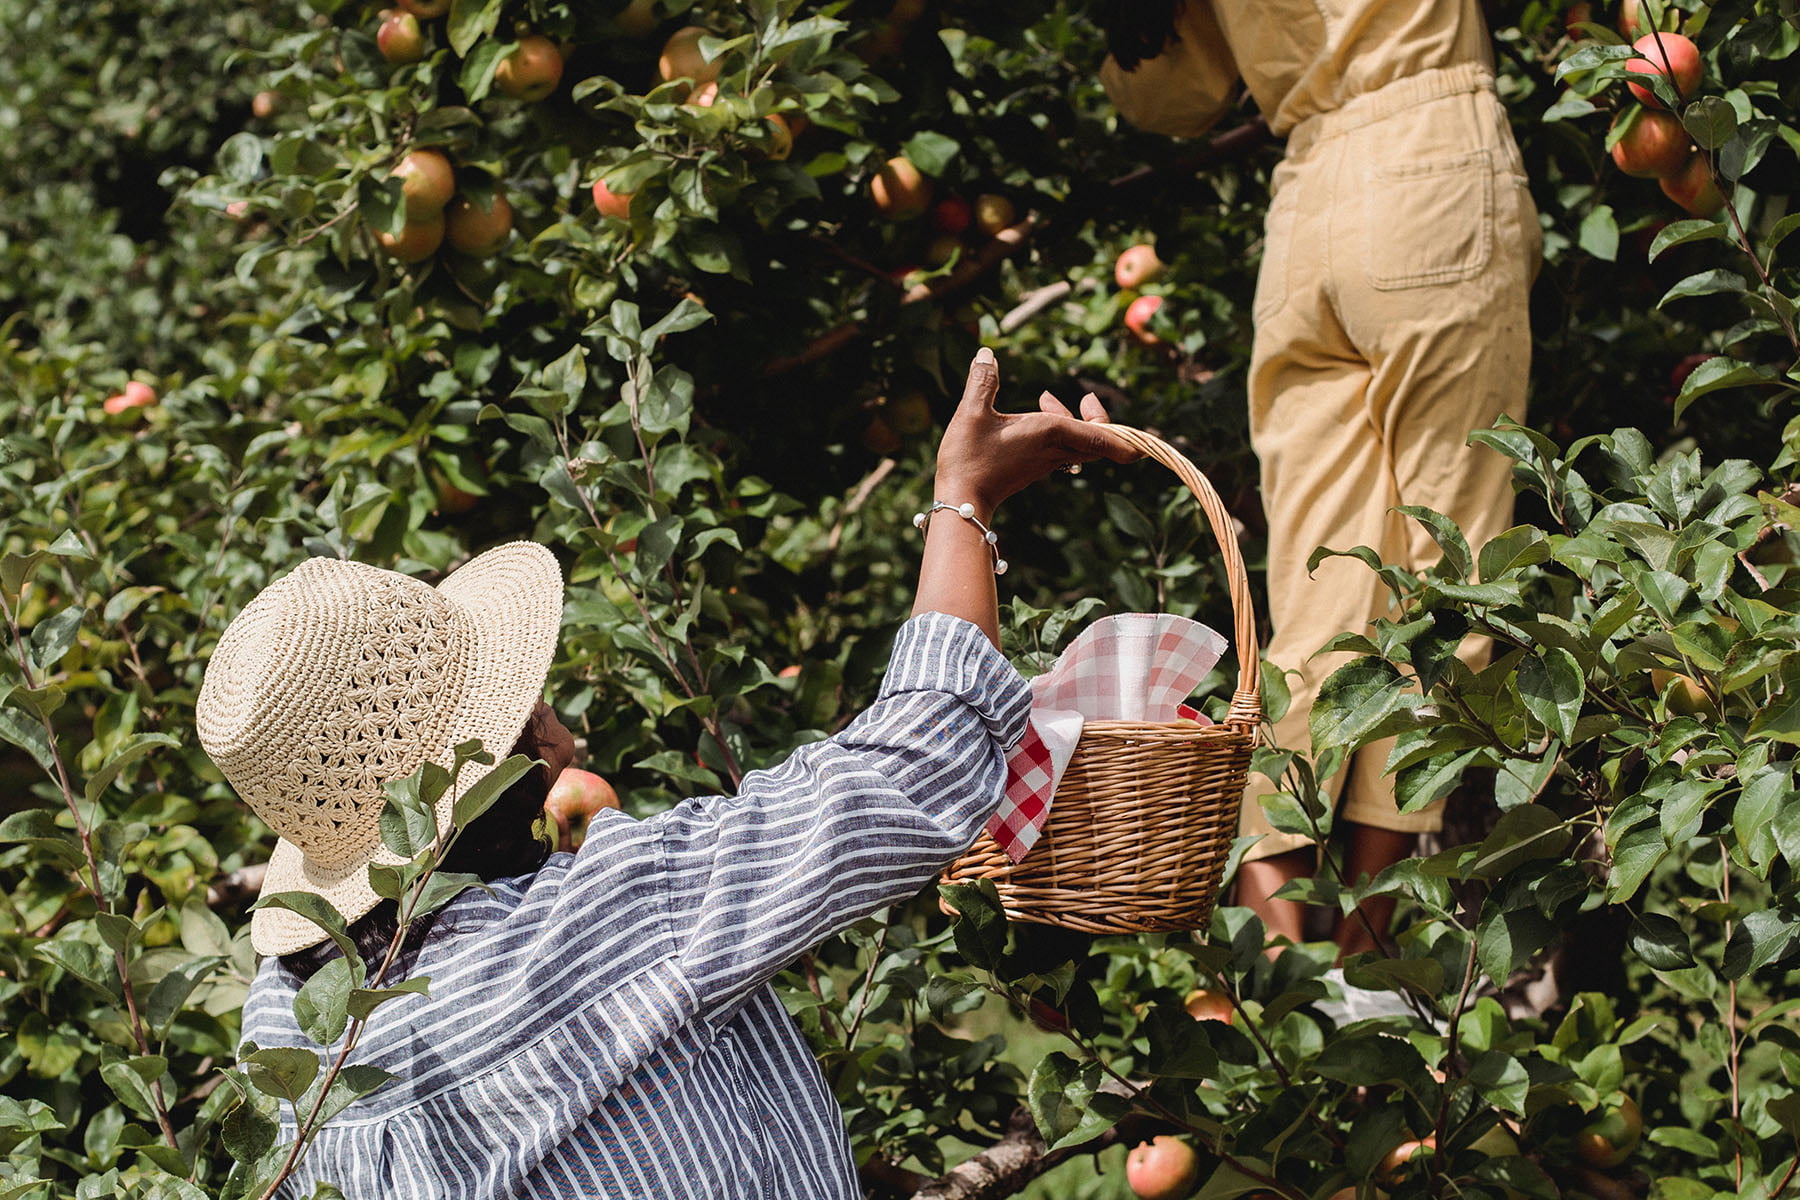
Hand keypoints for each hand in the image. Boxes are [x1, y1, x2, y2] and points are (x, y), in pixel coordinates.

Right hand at [933, 347, 1139, 515]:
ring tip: (1045, 398)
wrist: (962, 503)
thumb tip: (987, 354)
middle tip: (1087, 397)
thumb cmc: (968, 459)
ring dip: (1076, 421)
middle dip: (1099, 417)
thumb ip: (982, 382)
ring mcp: (1048, 462)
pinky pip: (1065, 449)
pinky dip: (1060, 431)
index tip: (1139, 434)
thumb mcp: (971, 414)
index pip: (1103, 435)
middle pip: (1100, 440)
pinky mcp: (1036, 468)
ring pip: (1081, 444)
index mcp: (1050, 432)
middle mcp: (1056, 449)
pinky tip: (1033, 417)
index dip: (1127, 435)